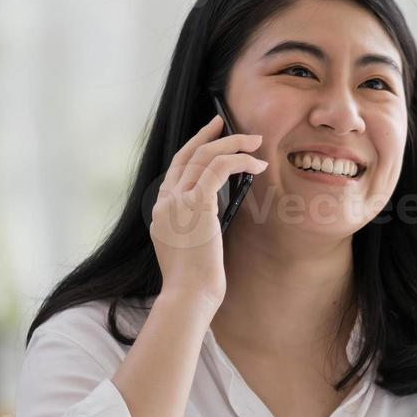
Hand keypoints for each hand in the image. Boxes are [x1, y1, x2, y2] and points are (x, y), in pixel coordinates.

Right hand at [149, 113, 267, 310]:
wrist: (188, 293)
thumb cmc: (195, 278)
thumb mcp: (189, 245)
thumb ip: (193, 222)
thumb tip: (214, 205)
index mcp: (160, 211)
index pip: (176, 170)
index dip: (194, 150)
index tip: (210, 138)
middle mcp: (163, 201)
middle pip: (186, 156)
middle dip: (207, 136)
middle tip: (224, 122)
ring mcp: (176, 201)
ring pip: (204, 156)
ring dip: (232, 144)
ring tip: (254, 141)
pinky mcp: (194, 203)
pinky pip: (218, 168)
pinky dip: (239, 160)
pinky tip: (256, 163)